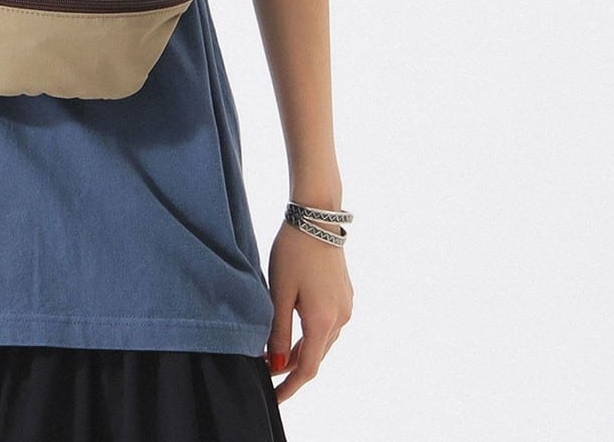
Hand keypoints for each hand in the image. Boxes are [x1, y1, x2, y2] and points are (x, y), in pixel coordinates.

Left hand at [263, 220, 353, 402]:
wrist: (317, 216)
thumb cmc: (293, 251)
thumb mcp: (279, 292)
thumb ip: (279, 332)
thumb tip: (277, 365)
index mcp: (324, 321)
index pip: (308, 368)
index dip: (290, 387)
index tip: (274, 398)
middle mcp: (341, 318)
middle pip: (316, 356)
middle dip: (292, 369)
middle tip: (267, 374)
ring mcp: (346, 306)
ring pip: (322, 341)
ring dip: (302, 350)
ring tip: (276, 353)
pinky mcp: (345, 294)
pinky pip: (328, 325)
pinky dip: (311, 334)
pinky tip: (295, 329)